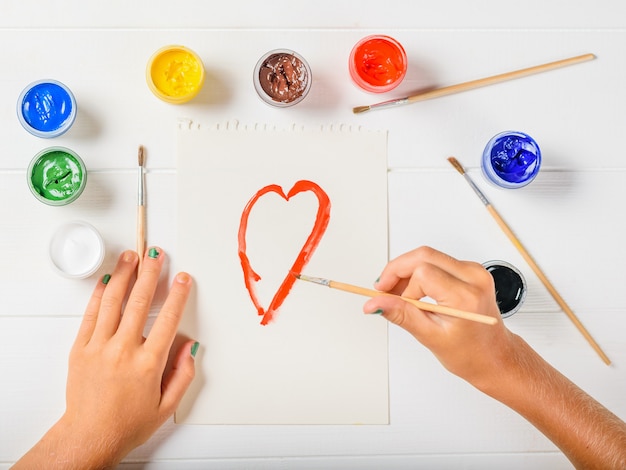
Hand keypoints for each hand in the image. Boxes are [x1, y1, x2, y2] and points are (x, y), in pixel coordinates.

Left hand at [14, 248, 196, 467]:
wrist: (89, 436)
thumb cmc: (127, 423)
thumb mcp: (167, 405)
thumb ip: (183, 374)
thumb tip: (190, 346)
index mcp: (148, 364)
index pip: (168, 319)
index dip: (178, 294)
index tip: (184, 278)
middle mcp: (123, 350)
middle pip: (139, 301)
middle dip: (151, 273)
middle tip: (157, 255)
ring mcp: (99, 347)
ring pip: (113, 301)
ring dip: (124, 274)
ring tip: (131, 256)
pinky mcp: (80, 348)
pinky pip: (91, 314)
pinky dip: (99, 294)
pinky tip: (107, 280)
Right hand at [363, 246, 513, 386]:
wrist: (494, 357)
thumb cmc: (471, 353)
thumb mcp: (430, 336)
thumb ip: (401, 315)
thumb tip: (375, 303)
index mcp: (466, 296)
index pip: (422, 273)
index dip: (401, 286)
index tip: (388, 299)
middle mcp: (474, 278)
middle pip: (423, 255)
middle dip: (397, 270)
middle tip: (383, 290)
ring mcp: (474, 271)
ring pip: (428, 256)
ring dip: (407, 271)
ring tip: (398, 294)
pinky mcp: (470, 271)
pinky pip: (437, 261)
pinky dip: (419, 273)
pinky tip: (413, 291)